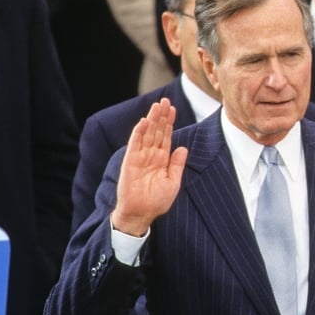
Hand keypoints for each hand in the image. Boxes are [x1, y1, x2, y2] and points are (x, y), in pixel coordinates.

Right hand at [112, 98, 187, 235]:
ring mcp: (140, 157)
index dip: (169, 122)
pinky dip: (138, 133)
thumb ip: (177, 164)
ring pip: (147, 134)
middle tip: (165, 100)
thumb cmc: (157, 201)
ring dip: (151, 119)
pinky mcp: (130, 161)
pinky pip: (135, 144)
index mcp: (162, 159)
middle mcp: (151, 155)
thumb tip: (183, 147)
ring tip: (157, 105)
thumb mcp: (173, 182)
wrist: (141, 214)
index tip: (172, 109)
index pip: (166, 136)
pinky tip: (144, 122)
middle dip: (161, 116)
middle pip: (157, 131)